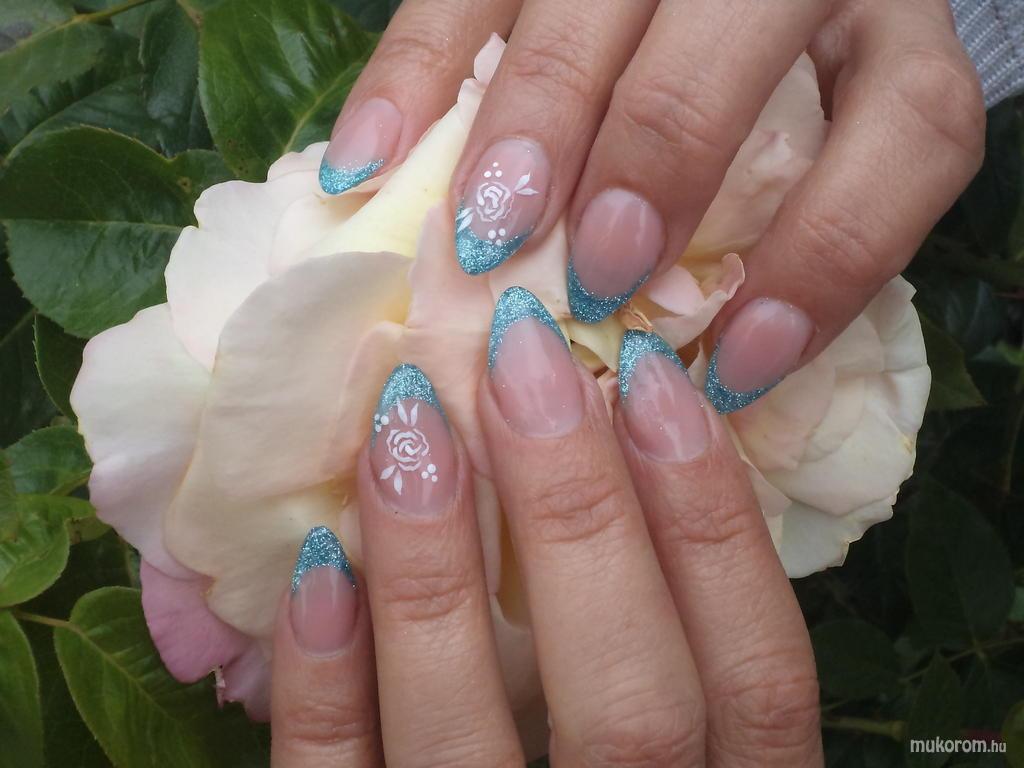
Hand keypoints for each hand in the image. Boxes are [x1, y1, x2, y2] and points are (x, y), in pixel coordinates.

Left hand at [270, 288, 821, 765]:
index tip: (654, 378)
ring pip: (471, 747)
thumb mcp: (684, 742)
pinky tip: (315, 566)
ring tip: (409, 419)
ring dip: (440, 572)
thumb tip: (627, 443)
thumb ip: (672, 641)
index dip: (715, 522)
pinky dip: (322, 687)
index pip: (758, 678)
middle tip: (520, 355)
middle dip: (581, 514)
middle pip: (635, 707)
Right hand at [318, 0, 983, 410]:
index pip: (903, 132)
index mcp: (889, 38)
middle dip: (657, 155)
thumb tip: (695, 376)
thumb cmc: (772, 130)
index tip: (736, 367)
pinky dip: (412, 74)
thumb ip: (780, 242)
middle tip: (595, 275)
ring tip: (480, 231)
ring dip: (529, 116)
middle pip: (732, 27)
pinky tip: (367, 162)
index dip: (826, 260)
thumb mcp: (812, 171)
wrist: (726, 14)